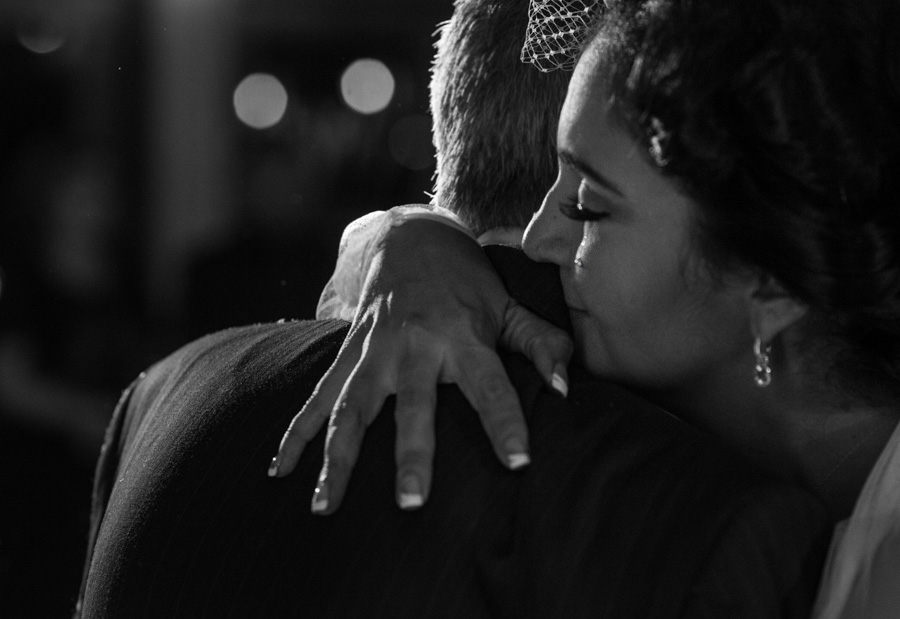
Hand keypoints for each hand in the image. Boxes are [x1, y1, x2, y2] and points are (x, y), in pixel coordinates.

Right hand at [269, 218, 571, 513]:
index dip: (506, 423)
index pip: (491, 386)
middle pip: (413, 404)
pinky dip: (297, 431)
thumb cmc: (468, 280)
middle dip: (412, 452)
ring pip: (351, 407)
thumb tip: (564, 388)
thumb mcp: (509, 305)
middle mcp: (415, 344)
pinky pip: (318, 394)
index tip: (518, 463)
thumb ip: (541, 343)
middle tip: (411, 501)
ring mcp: (374, 349)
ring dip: (337, 457)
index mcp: (462, 335)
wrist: (409, 235)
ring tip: (324, 506)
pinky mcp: (347, 350)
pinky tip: (280, 469)